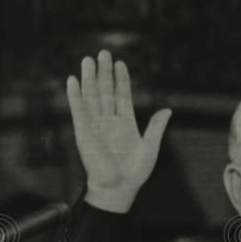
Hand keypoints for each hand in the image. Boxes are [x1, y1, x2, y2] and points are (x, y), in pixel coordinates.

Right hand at [66, 50, 171, 213]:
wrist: (119, 189)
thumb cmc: (134, 172)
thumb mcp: (150, 146)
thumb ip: (155, 127)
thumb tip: (167, 110)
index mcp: (125, 123)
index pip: (122, 95)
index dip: (121, 79)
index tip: (120, 63)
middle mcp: (109, 121)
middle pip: (105, 91)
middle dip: (104, 72)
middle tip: (103, 52)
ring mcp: (95, 125)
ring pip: (92, 97)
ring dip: (89, 79)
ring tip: (88, 60)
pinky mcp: (83, 132)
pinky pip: (78, 111)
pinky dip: (75, 96)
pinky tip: (73, 80)